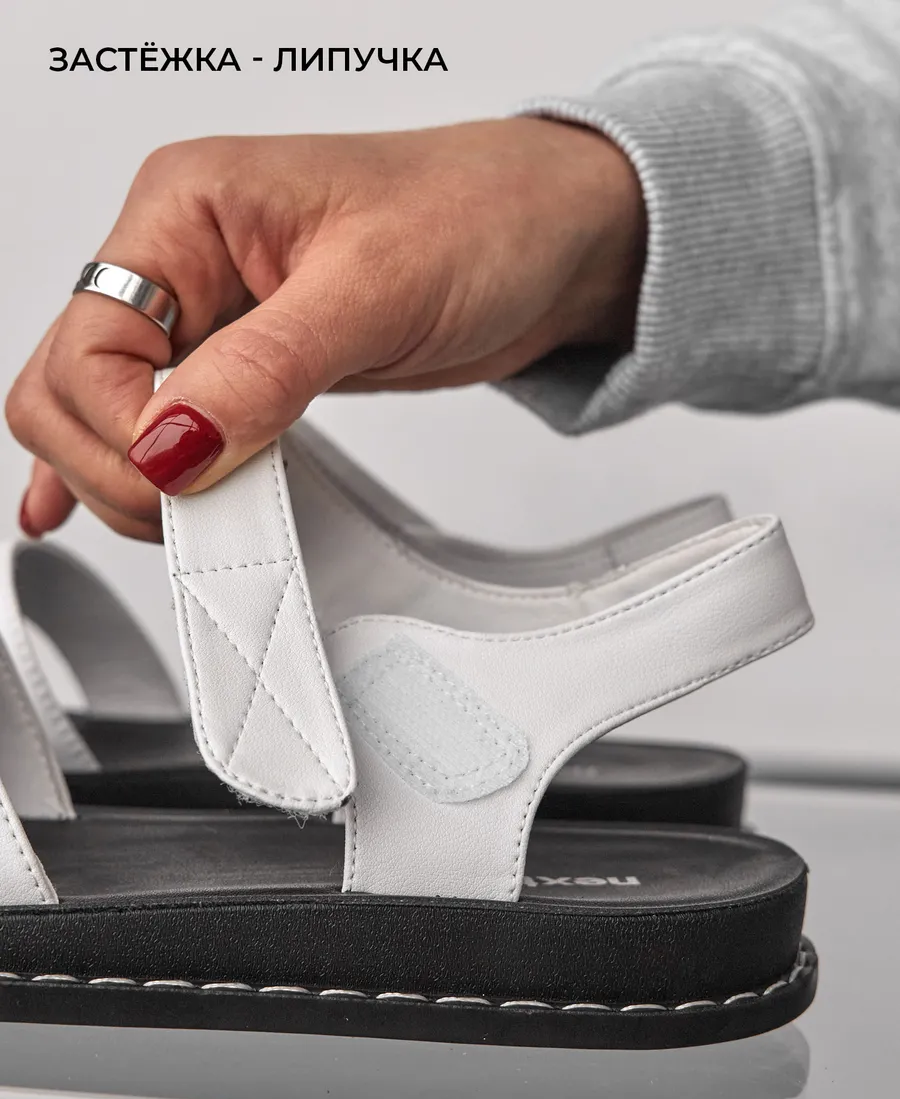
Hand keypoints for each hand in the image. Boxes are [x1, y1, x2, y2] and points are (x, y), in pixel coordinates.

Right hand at [7, 118, 645, 540]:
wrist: (550, 238)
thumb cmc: (482, 217)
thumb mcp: (374, 289)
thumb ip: (262, 371)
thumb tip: (167, 446)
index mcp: (186, 207)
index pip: (86, 342)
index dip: (120, 431)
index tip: (188, 478)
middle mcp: (182, 258)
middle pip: (69, 383)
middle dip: (111, 464)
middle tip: (191, 515)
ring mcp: (210, 317)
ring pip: (102, 413)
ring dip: (125, 479)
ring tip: (192, 525)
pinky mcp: (244, 365)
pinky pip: (155, 421)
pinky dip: (128, 467)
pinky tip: (104, 508)